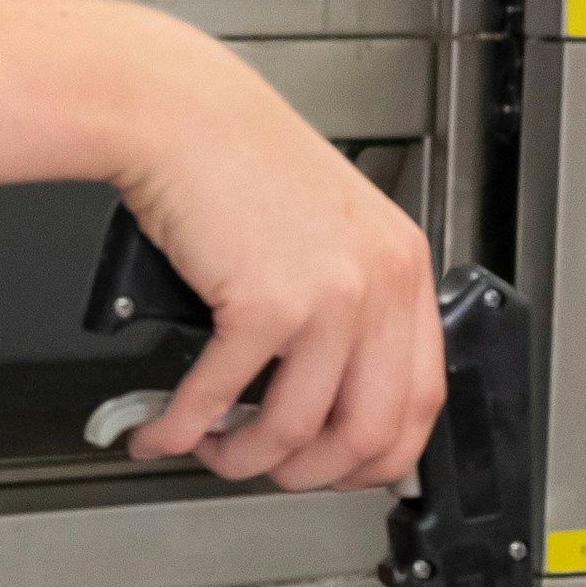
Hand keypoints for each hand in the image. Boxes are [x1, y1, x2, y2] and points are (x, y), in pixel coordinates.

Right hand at [104, 15, 442, 493]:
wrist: (180, 113)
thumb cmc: (238, 158)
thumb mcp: (328, 229)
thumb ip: (346, 302)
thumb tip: (326, 388)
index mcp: (402, 267)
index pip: (422, 399)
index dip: (377, 453)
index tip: (337, 465)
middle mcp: (377, 283)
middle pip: (370, 432)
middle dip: (311, 473)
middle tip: (270, 470)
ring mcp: (326, 295)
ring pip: (296, 429)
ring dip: (243, 458)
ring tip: (209, 448)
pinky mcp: (263, 302)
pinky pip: (223, 396)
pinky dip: (185, 427)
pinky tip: (164, 427)